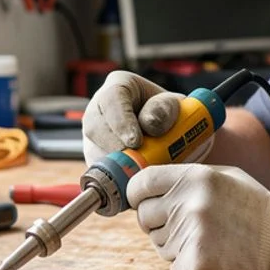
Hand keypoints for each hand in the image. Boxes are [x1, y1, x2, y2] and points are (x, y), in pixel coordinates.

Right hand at [81, 71, 212, 165]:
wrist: (173, 137)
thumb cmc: (173, 116)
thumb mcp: (176, 107)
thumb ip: (165, 108)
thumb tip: (150, 123)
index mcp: (119, 86)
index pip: (111, 99)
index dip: (121, 121)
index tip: (136, 141)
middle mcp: (99, 109)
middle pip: (95, 127)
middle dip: (115, 148)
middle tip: (137, 164)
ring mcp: (95, 135)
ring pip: (93, 151)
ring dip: (117, 167)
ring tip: (140, 174)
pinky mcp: (96, 158)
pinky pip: (99, 170)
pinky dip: (116, 178)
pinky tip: (133, 182)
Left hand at [127, 163, 269, 269]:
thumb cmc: (255, 210)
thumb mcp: (225, 177)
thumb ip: (186, 176)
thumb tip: (146, 182)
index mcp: (195, 178)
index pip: (140, 183)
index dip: (137, 195)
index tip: (143, 202)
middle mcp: (189, 204)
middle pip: (144, 218)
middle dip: (158, 223)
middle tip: (188, 225)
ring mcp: (192, 236)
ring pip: (159, 245)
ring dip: (176, 246)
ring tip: (209, 240)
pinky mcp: (196, 265)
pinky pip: (173, 267)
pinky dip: (188, 267)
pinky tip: (213, 258)